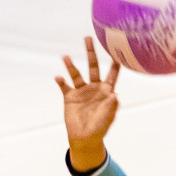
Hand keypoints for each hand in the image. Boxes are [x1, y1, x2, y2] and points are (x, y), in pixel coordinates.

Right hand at [56, 37, 120, 168]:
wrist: (84, 137)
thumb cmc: (99, 128)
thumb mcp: (107, 118)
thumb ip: (110, 106)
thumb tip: (114, 94)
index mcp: (105, 91)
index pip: (111, 74)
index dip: (115, 63)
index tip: (117, 51)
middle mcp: (93, 87)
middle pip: (92, 66)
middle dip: (91, 52)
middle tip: (88, 38)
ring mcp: (81, 91)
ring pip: (76, 74)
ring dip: (70, 65)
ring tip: (65, 56)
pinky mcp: (69, 97)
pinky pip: (64, 86)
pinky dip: (61, 81)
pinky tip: (58, 78)